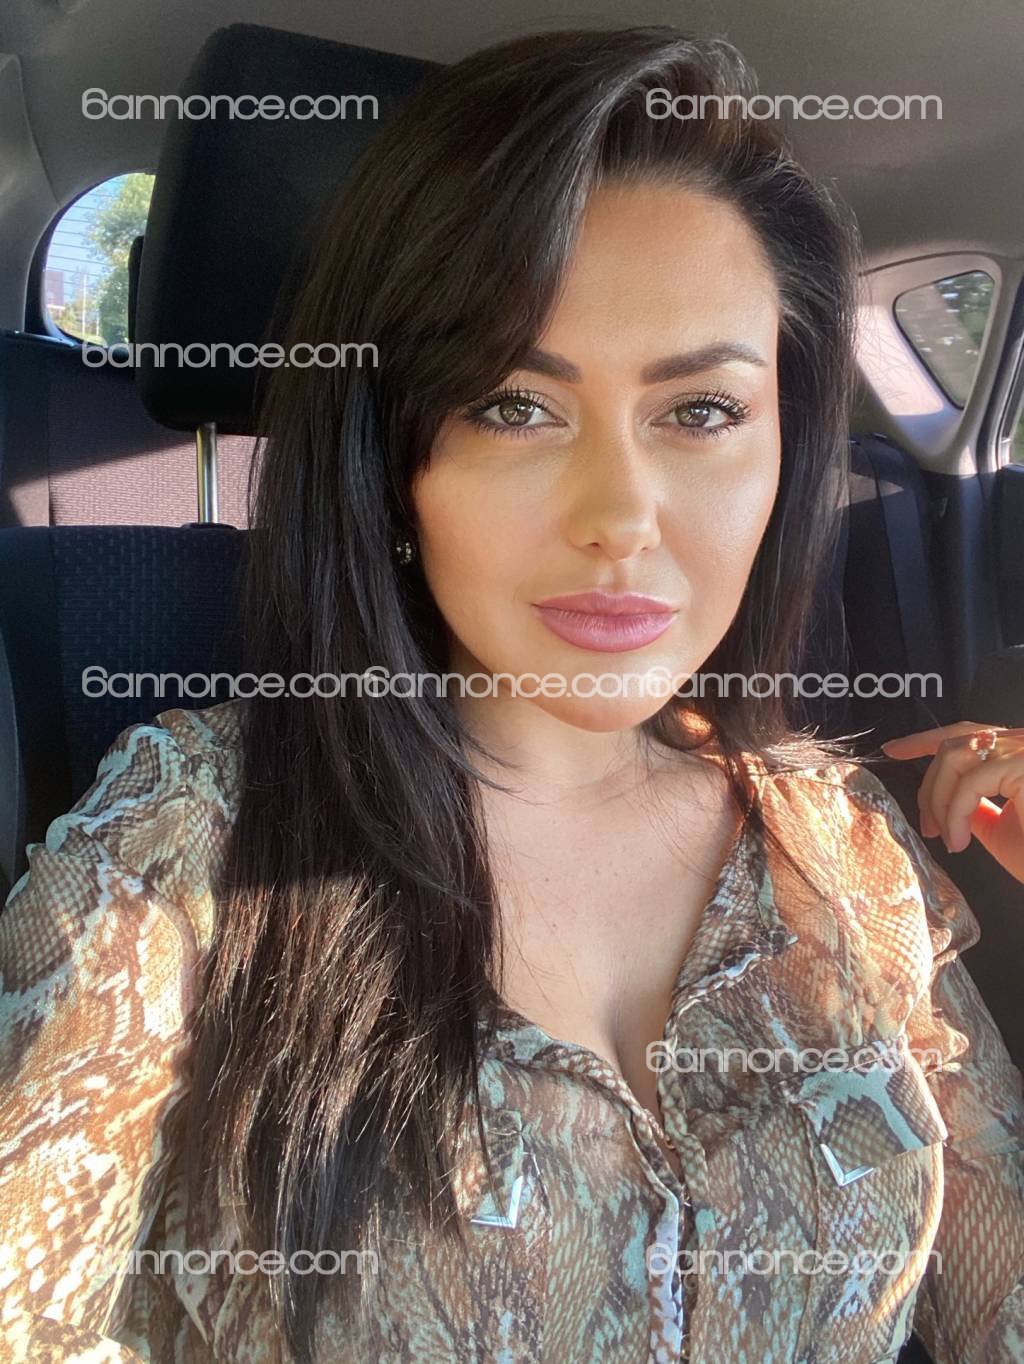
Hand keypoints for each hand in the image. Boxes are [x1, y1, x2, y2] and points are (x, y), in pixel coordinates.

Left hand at [880, 723, 1023, 883]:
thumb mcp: (1000, 828)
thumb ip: (975, 807)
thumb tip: (949, 802)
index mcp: (1019, 753)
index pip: (967, 732)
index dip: (925, 739)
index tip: (894, 749)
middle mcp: (1023, 743)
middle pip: (955, 743)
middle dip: (929, 784)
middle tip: (926, 825)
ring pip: (957, 755)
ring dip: (939, 798)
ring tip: (946, 836)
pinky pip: (971, 782)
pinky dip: (955, 812)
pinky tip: (959, 840)